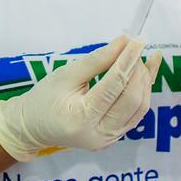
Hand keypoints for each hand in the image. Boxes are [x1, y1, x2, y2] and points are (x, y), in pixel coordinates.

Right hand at [0, 36, 161, 161]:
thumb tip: (123, 43)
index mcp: (81, 117)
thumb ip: (96, 60)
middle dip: (138, 70)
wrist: (34, 127)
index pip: (113, 85)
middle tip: (136, 47)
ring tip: (142, 58)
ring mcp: (109, 139)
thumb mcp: (65, 74)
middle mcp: (99, 133)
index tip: (137, 41)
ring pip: (139, 108)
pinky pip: (136, 114)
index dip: (128, 60)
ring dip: (145, 81)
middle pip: (132, 99)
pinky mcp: (114, 138)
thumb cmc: (44, 98)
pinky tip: (145, 74)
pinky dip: (143, 92)